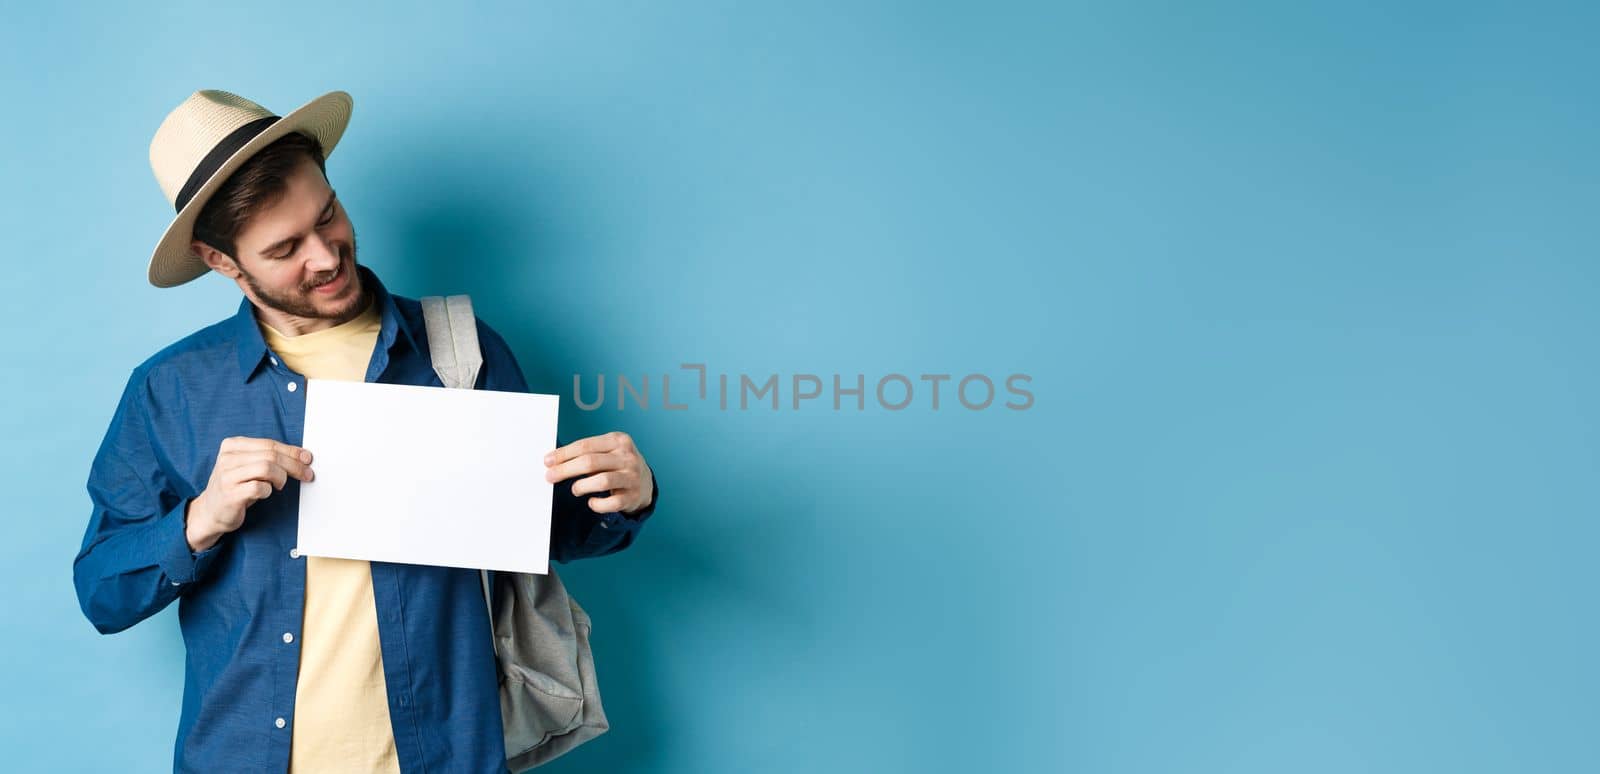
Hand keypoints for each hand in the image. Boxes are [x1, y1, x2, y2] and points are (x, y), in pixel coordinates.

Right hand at [187, 437, 314, 551]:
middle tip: (307, 474)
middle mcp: (227, 458)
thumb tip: (302, 455)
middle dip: (294, 465)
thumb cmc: (236, 487)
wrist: (211, 512)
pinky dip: (268, 491)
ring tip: (279, 485)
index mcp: (232, 446)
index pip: (269, 444)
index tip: (307, 458)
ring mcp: (227, 476)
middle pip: (271, 455)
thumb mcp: (249, 466)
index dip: (292, 451)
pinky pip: (259, 487)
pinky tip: (265, 493)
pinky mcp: (230, 494)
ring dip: (280, 477)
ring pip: (266, 468)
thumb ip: (269, 457)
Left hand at [544, 431, 653, 514]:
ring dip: (581, 486)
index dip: (564, 454)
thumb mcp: (608, 451)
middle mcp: (627, 457)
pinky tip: (591, 502)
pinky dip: (597, 505)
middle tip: (550, 477)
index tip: (548, 461)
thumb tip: (553, 460)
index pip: (585, 445)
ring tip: (575, 489)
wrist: (645, 483)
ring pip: (602, 481)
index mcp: (619, 440)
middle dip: (565, 470)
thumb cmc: (617, 464)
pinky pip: (611, 503)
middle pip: (590, 462)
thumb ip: (586, 453)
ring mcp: (632, 477)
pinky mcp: (633, 496)